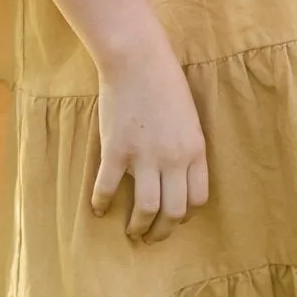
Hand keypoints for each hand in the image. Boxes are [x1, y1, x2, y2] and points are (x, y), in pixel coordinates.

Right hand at [92, 36, 208, 243]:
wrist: (137, 59)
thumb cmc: (165, 81)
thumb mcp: (189, 117)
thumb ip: (187, 146)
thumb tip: (178, 174)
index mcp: (195, 150)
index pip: (198, 198)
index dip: (186, 214)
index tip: (175, 218)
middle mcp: (173, 159)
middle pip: (173, 211)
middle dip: (162, 231)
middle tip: (152, 237)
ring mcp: (144, 156)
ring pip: (145, 209)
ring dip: (137, 227)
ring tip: (131, 232)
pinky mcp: (116, 150)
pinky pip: (108, 188)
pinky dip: (101, 203)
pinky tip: (98, 209)